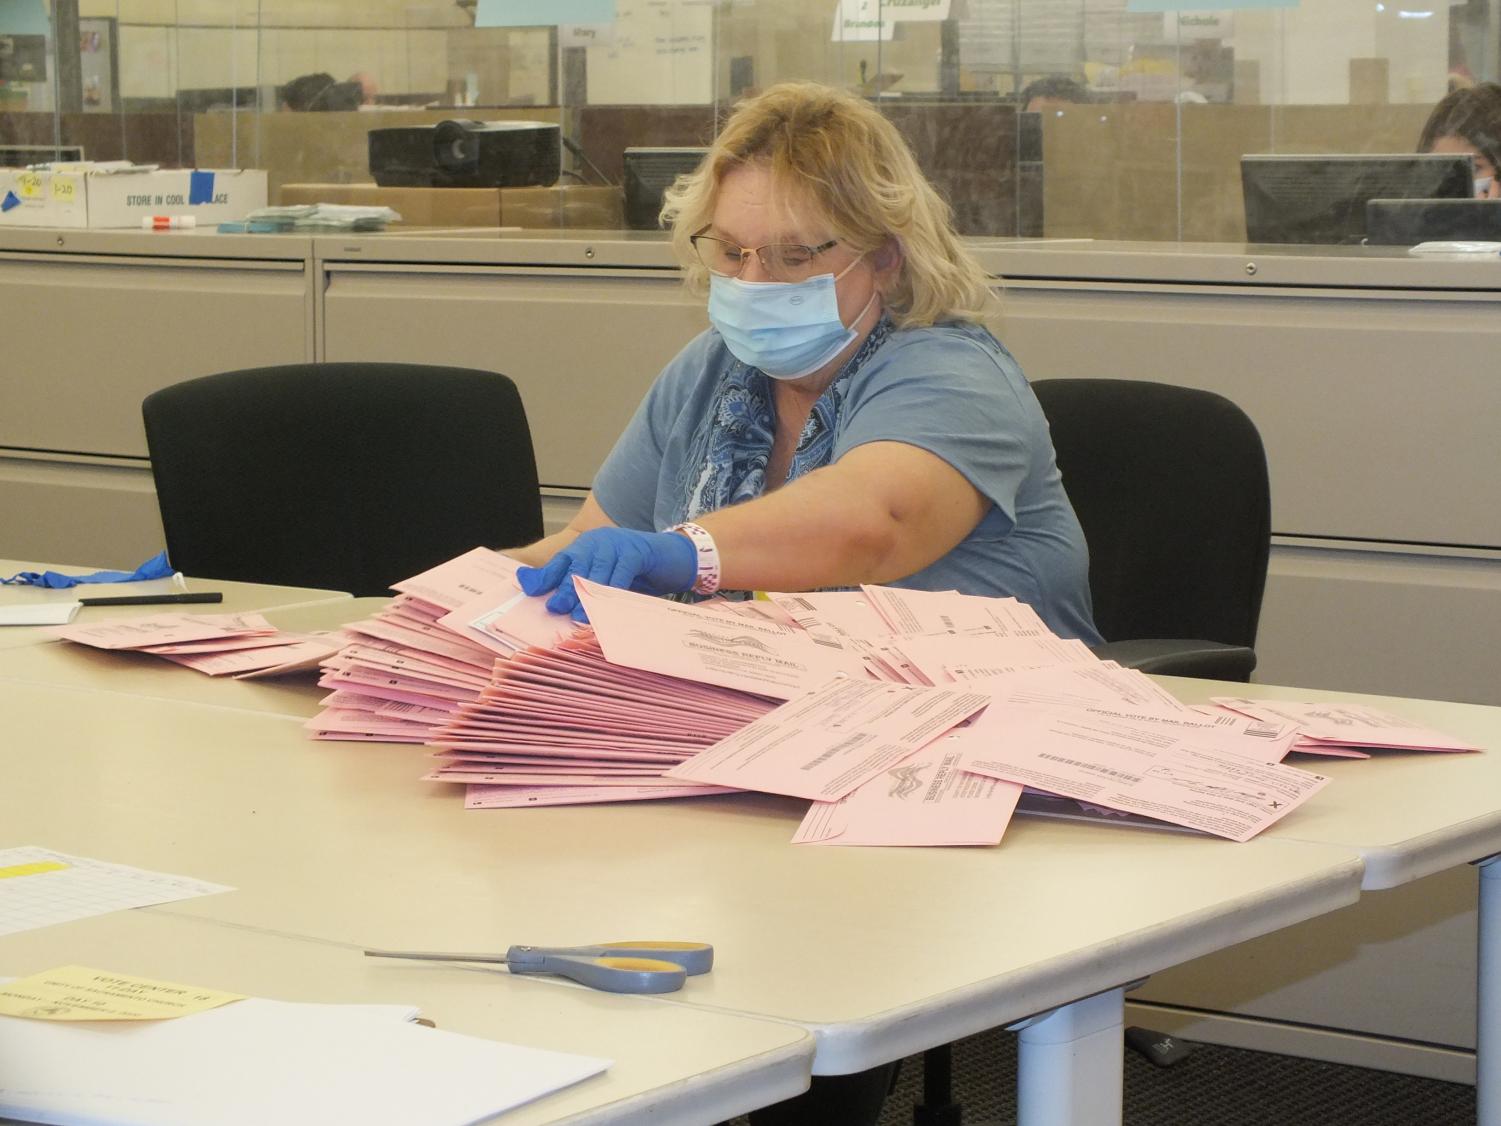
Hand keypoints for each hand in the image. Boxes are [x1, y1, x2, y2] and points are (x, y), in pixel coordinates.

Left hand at [515, 527, 696, 620]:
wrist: (674, 558)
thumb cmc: (639, 573)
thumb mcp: (608, 580)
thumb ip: (584, 588)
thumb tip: (555, 604)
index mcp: (587, 546)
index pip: (561, 562)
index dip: (545, 577)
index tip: (527, 590)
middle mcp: (598, 541)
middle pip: (576, 566)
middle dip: (564, 588)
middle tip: (555, 607)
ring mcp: (617, 543)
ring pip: (597, 571)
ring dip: (587, 595)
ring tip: (578, 614)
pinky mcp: (636, 551)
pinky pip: (621, 573)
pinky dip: (613, 591)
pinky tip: (606, 606)